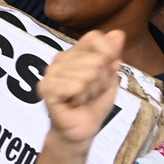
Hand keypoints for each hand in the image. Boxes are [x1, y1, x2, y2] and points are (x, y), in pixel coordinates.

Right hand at [39, 30, 125, 147]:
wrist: (81, 131)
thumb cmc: (93, 104)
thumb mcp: (110, 77)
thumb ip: (112, 55)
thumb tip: (118, 32)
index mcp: (74, 53)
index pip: (94, 38)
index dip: (108, 54)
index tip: (106, 72)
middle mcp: (59, 59)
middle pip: (96, 59)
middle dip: (101, 81)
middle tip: (90, 92)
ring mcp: (50, 73)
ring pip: (88, 74)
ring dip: (91, 92)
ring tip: (82, 98)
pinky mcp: (46, 88)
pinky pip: (76, 86)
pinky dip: (81, 98)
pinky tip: (73, 103)